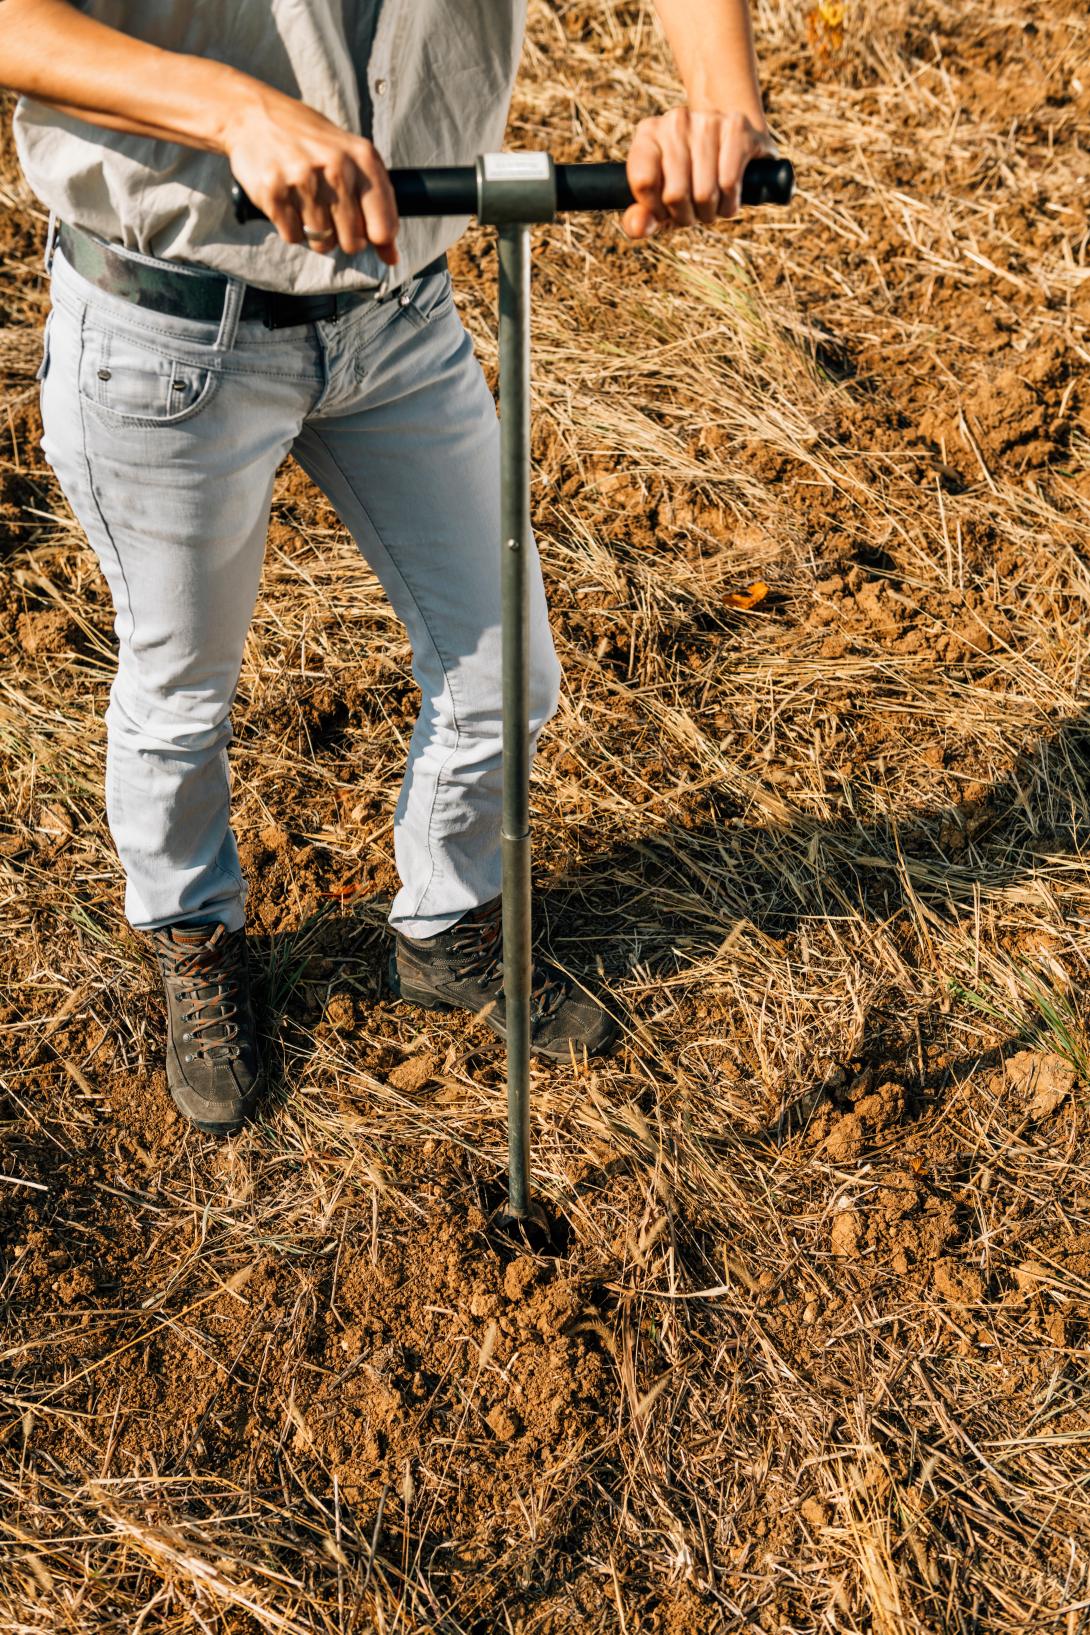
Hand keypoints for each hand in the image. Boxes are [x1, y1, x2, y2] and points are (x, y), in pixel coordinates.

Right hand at [223, 81, 397, 262]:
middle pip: (352, 242)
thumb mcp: (352, 158)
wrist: (255, 115)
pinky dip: (291, 228)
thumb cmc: (310, 141)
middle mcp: (336, 168)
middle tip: (330, 215)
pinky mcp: (274, 192)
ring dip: (315, 233)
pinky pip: (293, 237)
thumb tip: (391, 257)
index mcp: (362, 159)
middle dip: (343, 238)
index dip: (377, 239)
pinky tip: (289, 203)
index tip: (367, 233)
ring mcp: (303, 181)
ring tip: (307, 205)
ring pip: (322, 243)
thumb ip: (377, 203)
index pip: (383, 227)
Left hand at [623, 107, 775, 237]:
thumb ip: (641, 218)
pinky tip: (728, 199)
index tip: (664, 209)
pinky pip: (729, 184)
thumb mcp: (659, 200)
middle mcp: (676, 122)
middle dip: (686, 216)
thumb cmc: (688, 180)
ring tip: (710, 204)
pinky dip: (729, 204)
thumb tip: (637, 227)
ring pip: (705, 194)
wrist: (731, 147)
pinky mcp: (737, 127)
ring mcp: (707, 121)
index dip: (656, 210)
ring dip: (709, 213)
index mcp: (648, 134)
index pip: (643, 182)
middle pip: (675, 194)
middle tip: (692, 210)